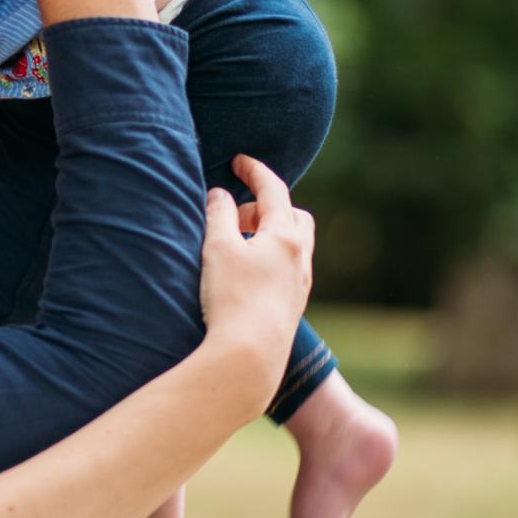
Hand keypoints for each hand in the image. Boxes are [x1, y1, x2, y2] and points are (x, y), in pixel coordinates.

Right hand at [198, 155, 314, 399]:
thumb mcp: (218, 248)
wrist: (250, 356)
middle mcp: (299, 257)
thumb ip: (219, 214)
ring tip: (238, 244)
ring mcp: (298, 284)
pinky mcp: (291, 306)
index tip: (239, 161)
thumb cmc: (232, 298)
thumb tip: (221, 195)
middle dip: (267, 206)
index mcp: (284, 236)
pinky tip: (245, 273)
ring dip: (269, 234)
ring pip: (292, 245)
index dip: (254, 171)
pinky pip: (287, 269)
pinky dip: (269, 258)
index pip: (273, 189)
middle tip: (236, 214)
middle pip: (294, 216)